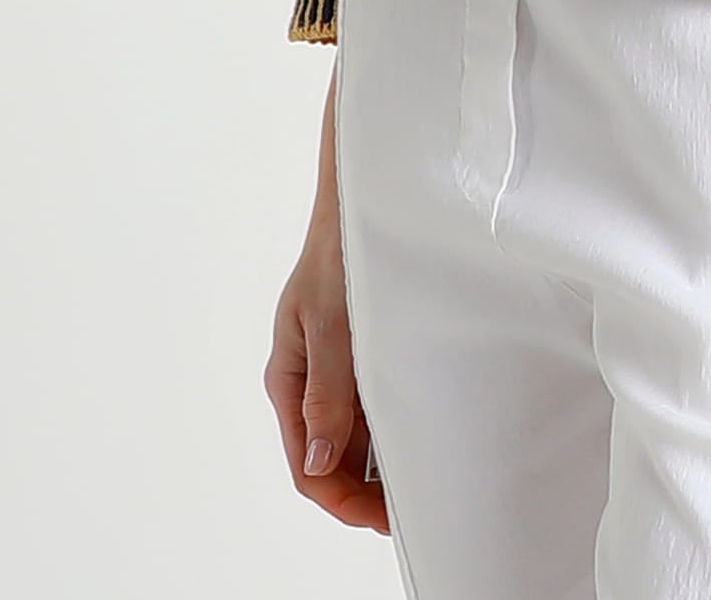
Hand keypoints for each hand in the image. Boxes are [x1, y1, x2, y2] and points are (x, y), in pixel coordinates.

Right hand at [263, 73, 389, 533]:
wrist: (366, 192)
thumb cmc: (340, 247)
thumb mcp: (332, 320)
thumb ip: (327, 391)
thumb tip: (318, 460)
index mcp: (288, 378)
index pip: (308, 467)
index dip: (343, 501)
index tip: (384, 517)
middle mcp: (310, 381)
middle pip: (331, 460)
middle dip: (364, 493)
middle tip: (409, 511)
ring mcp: (335, 369)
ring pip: (353, 439)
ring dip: (379, 465)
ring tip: (421, 480)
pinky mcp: (360, 352)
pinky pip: (372, 407)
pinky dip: (391, 430)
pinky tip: (422, 435)